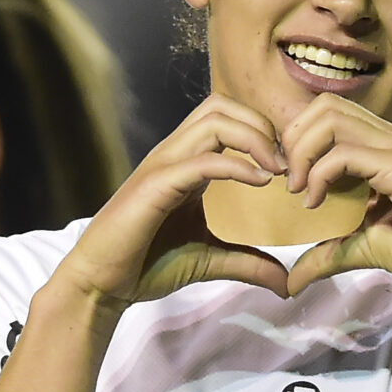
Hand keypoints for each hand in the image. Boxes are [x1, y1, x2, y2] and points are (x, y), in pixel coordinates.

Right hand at [54, 95, 295, 311]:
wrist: (101, 284)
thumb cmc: (146, 266)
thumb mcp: (210, 261)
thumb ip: (248, 263)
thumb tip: (287, 283)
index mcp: (186, 163)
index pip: (226, 119)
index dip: (264, 134)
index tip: (289, 170)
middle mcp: (174, 155)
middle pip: (222, 106)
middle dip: (262, 125)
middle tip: (286, 164)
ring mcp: (162, 166)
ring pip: (213, 120)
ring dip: (254, 138)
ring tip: (276, 170)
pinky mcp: (155, 186)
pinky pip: (201, 160)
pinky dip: (237, 165)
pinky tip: (261, 182)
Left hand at [278, 94, 391, 295]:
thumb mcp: (364, 248)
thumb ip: (328, 253)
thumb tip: (292, 279)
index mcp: (380, 146)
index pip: (328, 114)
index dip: (299, 140)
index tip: (291, 181)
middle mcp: (388, 138)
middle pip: (324, 106)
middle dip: (294, 139)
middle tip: (290, 181)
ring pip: (331, 118)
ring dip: (303, 151)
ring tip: (300, 189)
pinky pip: (345, 153)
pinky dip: (320, 174)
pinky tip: (317, 202)